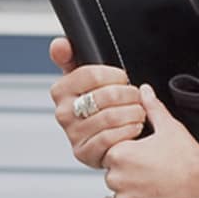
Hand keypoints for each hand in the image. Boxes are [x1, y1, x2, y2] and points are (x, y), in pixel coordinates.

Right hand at [48, 37, 142, 169]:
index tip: (123, 79)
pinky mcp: (84, 153)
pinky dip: (128, 131)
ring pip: (110, 117)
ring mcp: (73, 134)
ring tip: (138, 112)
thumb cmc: (97, 104)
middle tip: (136, 97)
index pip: (91, 74)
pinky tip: (134, 127)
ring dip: (133, 113)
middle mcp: (63, 112)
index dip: (115, 75)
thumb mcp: (84, 78)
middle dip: (129, 95)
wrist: (104, 138)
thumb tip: (60, 44)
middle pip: (105, 96)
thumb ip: (71, 56)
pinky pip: (111, 139)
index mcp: (60, 90)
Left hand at [103, 83, 198, 197]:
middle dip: (132, 179)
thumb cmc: (189, 156)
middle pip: (116, 180)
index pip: (112, 158)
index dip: (131, 159)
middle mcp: (116, 179)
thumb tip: (144, 91)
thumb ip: (151, 108)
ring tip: (161, 191)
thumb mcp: (169, 127)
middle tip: (157, 176)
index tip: (149, 161)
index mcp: (118, 154)